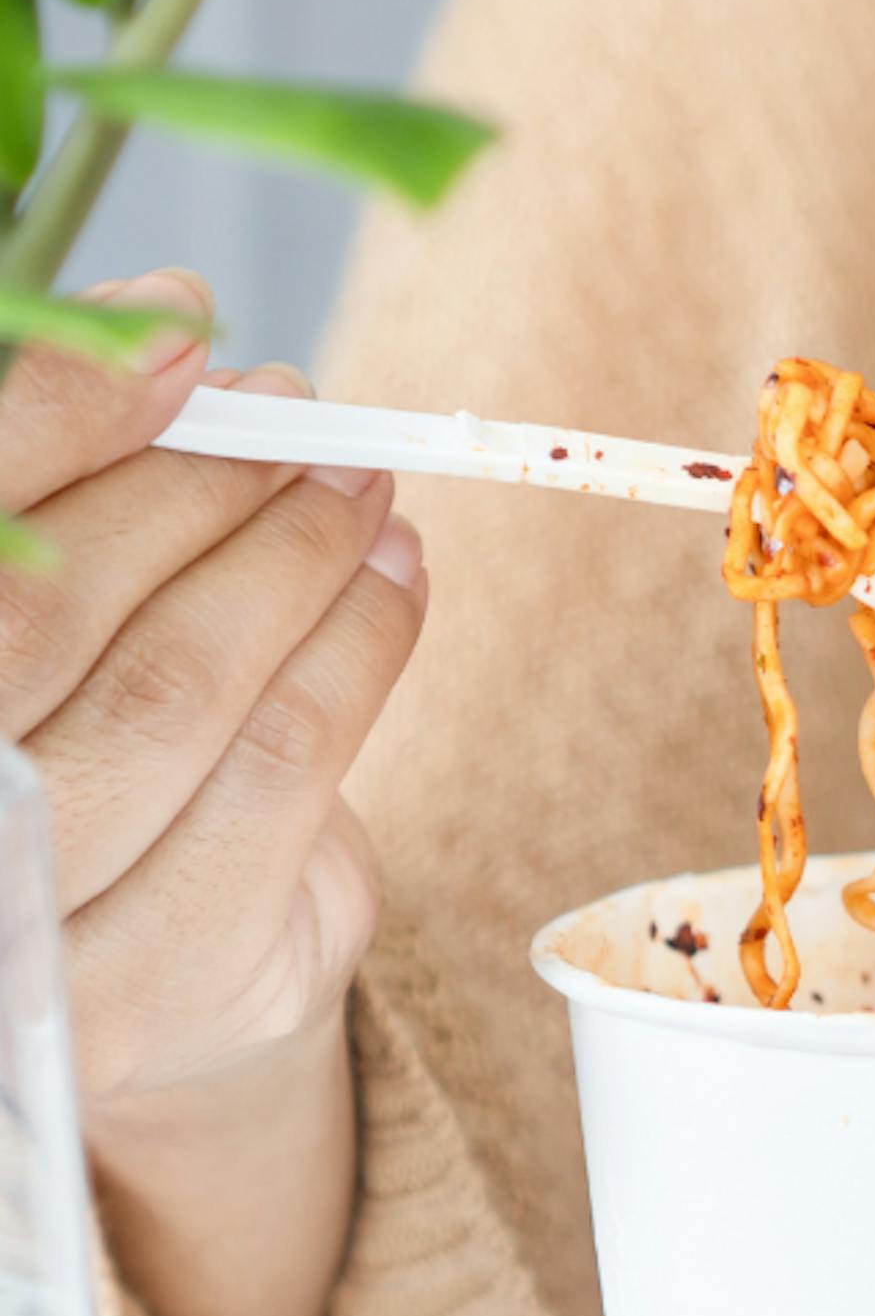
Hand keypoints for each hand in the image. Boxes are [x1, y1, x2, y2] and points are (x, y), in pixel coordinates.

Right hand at [4, 273, 430, 1315]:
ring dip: (293, 561)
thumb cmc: (51, 730)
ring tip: (361, 484)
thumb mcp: (31, 590)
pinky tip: (395, 577)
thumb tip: (166, 327)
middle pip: (47, 605)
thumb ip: (55, 476)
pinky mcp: (128, 988)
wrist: (95, 966)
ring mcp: (5, 920)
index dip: (54, 410)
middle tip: (299, 413)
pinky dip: (355, 655)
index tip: (181, 332)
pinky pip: (277, 782)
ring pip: (176, 691)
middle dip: (196, 485)